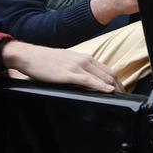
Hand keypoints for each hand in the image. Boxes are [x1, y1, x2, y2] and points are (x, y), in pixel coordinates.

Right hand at [1, 40, 121, 93]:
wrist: (28, 56)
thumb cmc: (43, 60)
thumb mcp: (65, 61)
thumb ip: (78, 68)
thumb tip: (86, 80)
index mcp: (84, 57)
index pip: (107, 69)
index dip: (117, 81)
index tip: (121, 90)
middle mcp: (84, 60)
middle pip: (109, 74)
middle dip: (119, 86)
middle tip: (124, 96)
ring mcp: (77, 67)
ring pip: (102, 77)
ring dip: (114, 88)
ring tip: (120, 97)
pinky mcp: (69, 74)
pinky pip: (89, 81)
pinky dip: (101, 86)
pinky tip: (108, 91)